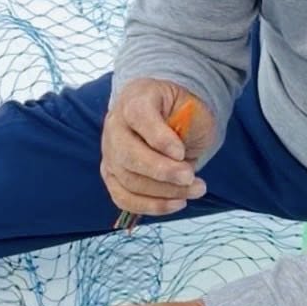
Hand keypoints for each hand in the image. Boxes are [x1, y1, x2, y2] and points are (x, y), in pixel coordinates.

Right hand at [101, 79, 214, 216]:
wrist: (165, 115)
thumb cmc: (178, 110)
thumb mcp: (189, 107)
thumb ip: (185, 126)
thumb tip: (177, 158)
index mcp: (135, 99)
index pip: (139, 116)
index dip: (159, 138)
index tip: (182, 153)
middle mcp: (115, 126)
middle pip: (128, 155)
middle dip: (163, 172)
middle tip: (191, 178)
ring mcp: (110, 152)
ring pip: (129, 181)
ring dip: (164, 193)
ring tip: (196, 189)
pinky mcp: (112, 175)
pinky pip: (124, 198)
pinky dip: (151, 206)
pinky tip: (177, 203)